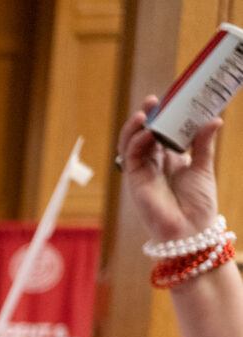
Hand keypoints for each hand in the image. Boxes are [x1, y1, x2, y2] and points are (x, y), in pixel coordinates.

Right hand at [118, 93, 222, 241]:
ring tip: (145, 112)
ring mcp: (142, 173)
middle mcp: (153, 165)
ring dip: (135, 127)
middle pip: (142, 135)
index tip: (169, 100)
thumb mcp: (203, 167)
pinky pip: (131, 158)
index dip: (161, 117)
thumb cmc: (198, 204)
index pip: (160, 133)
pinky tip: (148, 132)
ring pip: (130, 144)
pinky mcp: (135, 182)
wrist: (192, 229)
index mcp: (169, 160)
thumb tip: (213, 119)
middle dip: (146, 117)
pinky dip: (136, 143)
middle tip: (154, 101)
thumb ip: (203, 143)